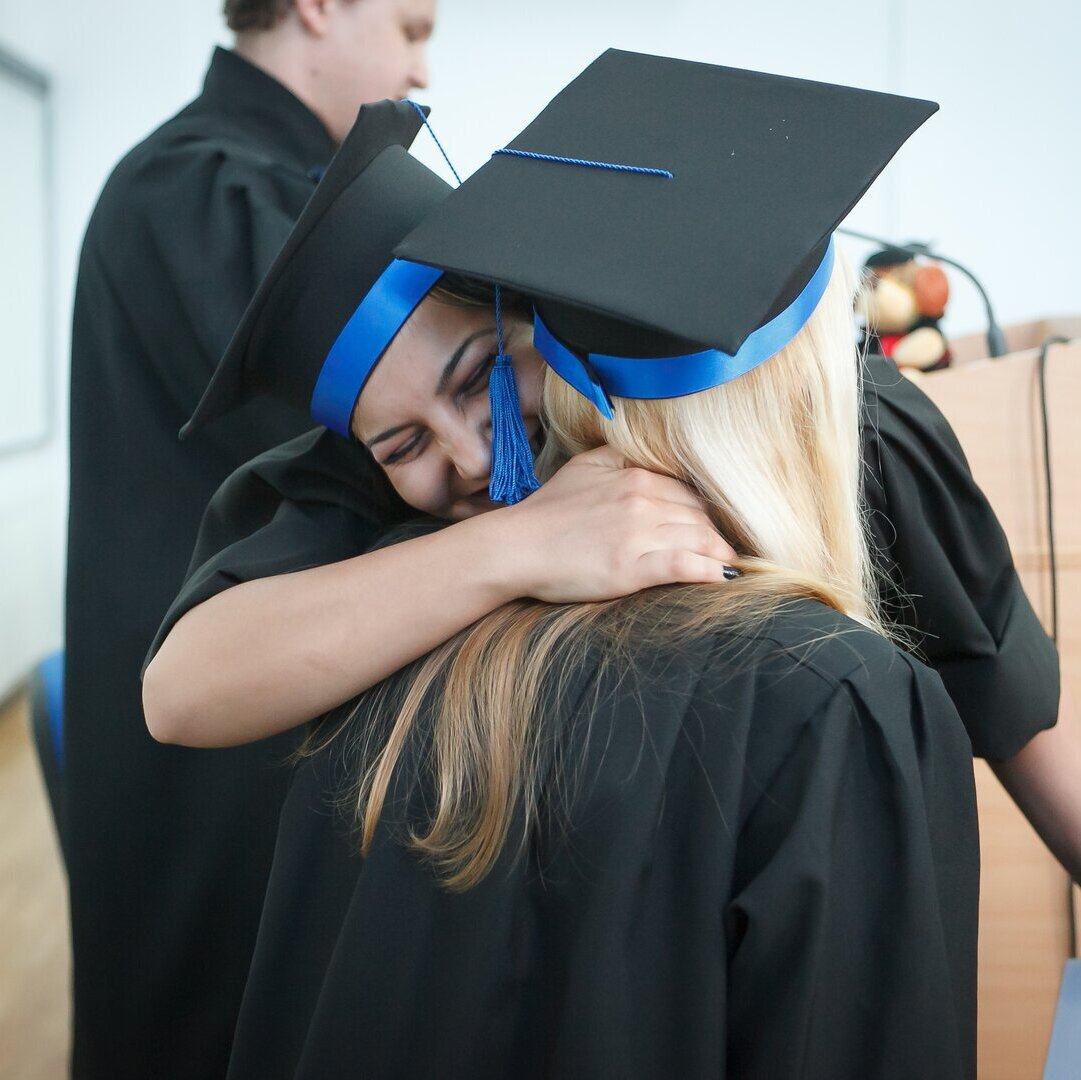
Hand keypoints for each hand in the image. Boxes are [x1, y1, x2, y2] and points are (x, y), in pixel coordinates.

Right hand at [492, 446, 737, 603]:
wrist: (516, 547)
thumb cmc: (547, 511)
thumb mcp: (584, 467)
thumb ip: (620, 458)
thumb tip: (647, 458)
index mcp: (633, 476)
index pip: (687, 493)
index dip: (705, 513)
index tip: (713, 528)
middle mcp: (641, 500)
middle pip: (699, 516)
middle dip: (717, 534)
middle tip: (726, 550)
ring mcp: (637, 534)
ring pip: (698, 539)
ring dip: (721, 553)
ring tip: (731, 565)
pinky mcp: (630, 568)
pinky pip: (682, 565)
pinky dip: (709, 571)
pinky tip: (725, 577)